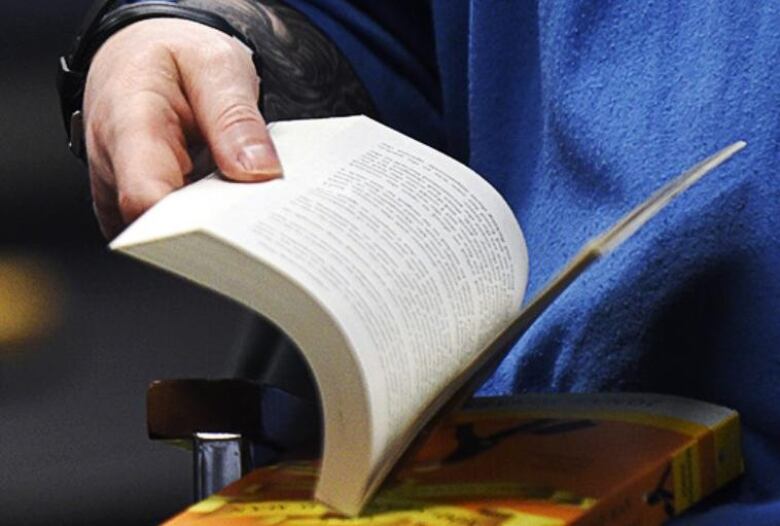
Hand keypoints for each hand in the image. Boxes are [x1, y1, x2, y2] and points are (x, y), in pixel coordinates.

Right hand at [83, 18, 281, 237]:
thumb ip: (235, 117)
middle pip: (163, 226)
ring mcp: (119, 194)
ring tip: (252, 201)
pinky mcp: (134, 209)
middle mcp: (114, 168)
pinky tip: (234, 205)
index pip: (145, 196)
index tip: (239, 223)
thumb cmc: (171, 57)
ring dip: (216, 227)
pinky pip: (174, 231)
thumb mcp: (214, 64)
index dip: (191, 224)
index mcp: (127, 124)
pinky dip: (210, 223)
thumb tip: (259, 173)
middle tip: (265, 213)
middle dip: (217, 229)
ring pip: (171, 234)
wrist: (137, 56)